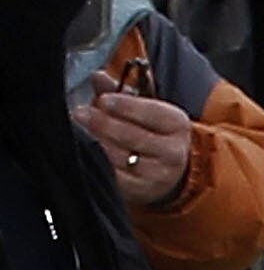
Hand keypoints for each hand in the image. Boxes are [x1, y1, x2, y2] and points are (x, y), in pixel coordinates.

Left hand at [80, 89, 191, 207]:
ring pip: (119, 156)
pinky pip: (113, 176)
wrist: (170, 171)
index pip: (151, 113)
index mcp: (177, 125)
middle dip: (103, 123)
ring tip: (80, 131)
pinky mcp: (140, 192)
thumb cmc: (154, 133)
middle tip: (80, 113)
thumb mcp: (146, 110)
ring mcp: (157, 175)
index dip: (124, 105)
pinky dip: (97, 163)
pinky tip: (86, 152)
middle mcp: (173, 152)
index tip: (103, 100)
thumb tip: (98, 77)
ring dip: (95, 142)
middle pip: (132, 135)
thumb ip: (121, 92)